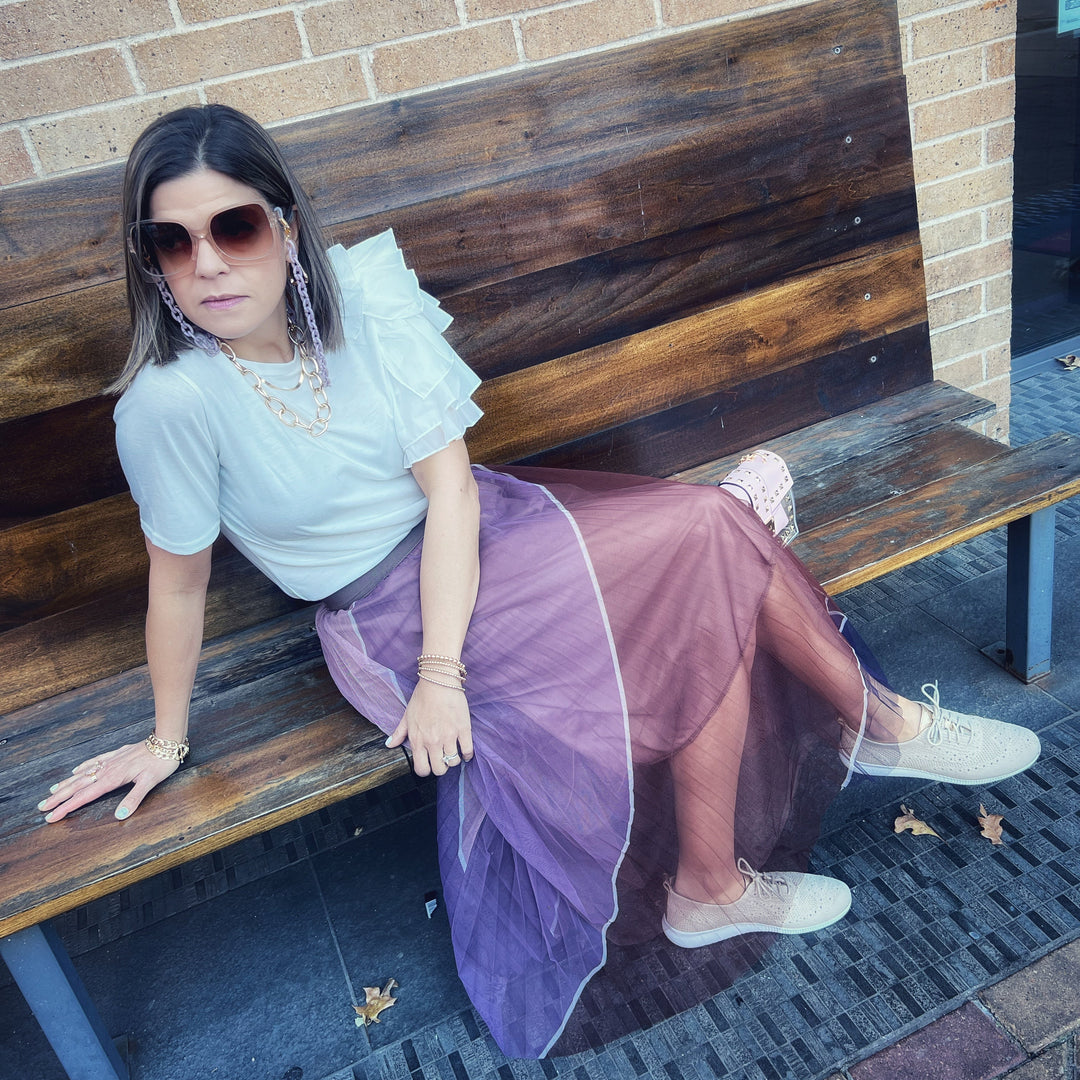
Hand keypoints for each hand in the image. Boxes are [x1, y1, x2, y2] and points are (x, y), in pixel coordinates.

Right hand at [38, 741, 180, 821]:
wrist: (166, 741)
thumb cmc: (160, 763)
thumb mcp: (150, 783)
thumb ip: (134, 798)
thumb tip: (120, 815)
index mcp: (112, 779)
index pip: (84, 797)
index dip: (66, 807)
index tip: (51, 817)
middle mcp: (107, 770)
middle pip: (78, 786)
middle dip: (59, 798)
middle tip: (42, 807)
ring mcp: (110, 761)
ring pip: (83, 774)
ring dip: (66, 783)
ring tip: (52, 791)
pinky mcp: (116, 754)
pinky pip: (94, 761)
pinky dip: (83, 767)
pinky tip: (76, 770)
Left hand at [385, 678, 473, 776]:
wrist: (438, 680)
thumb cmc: (422, 697)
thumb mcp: (407, 715)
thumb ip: (399, 733)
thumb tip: (389, 745)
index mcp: (418, 740)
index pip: (421, 769)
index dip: (425, 770)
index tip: (428, 763)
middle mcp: (433, 741)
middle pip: (439, 769)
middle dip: (440, 766)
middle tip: (441, 758)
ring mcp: (449, 736)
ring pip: (453, 762)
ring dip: (453, 759)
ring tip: (452, 751)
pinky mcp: (463, 729)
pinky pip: (468, 750)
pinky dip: (467, 754)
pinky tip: (464, 750)